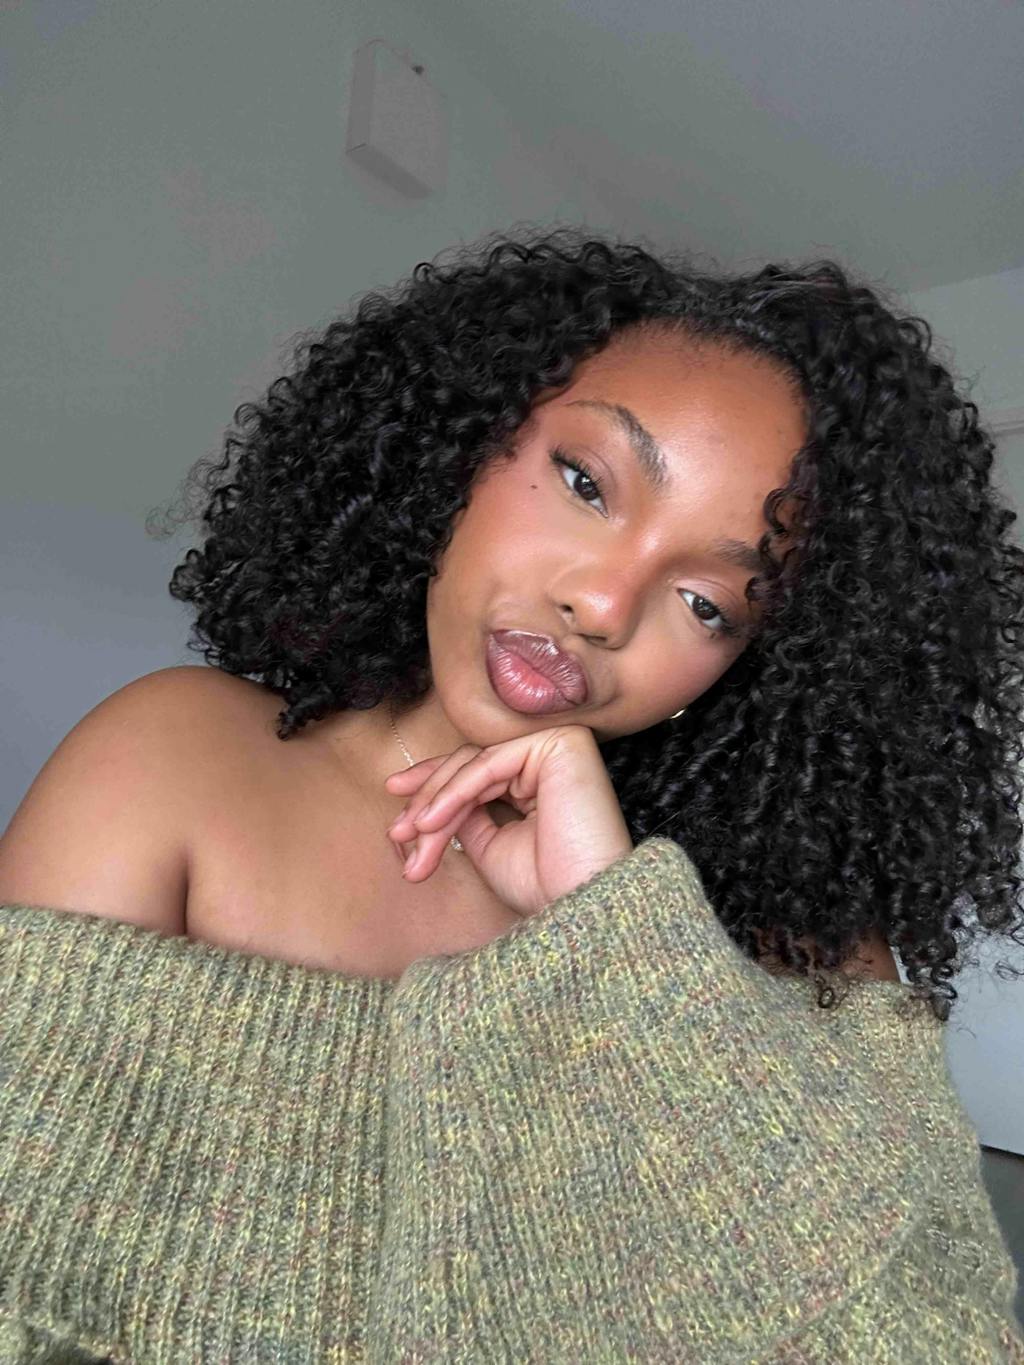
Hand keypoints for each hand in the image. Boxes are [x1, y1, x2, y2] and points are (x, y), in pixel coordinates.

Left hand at [384, 724, 633, 917]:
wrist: (580, 910)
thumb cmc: (543, 886)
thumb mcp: (488, 845)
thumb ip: (463, 815)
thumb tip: (425, 800)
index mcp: (539, 780)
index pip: (477, 772)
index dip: (433, 788)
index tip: (397, 812)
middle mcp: (552, 759)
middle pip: (471, 765)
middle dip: (428, 799)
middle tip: (398, 832)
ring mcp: (559, 747)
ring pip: (475, 763)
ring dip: (436, 801)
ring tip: (414, 836)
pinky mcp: (562, 744)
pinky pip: (490, 763)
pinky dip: (455, 791)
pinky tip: (431, 821)